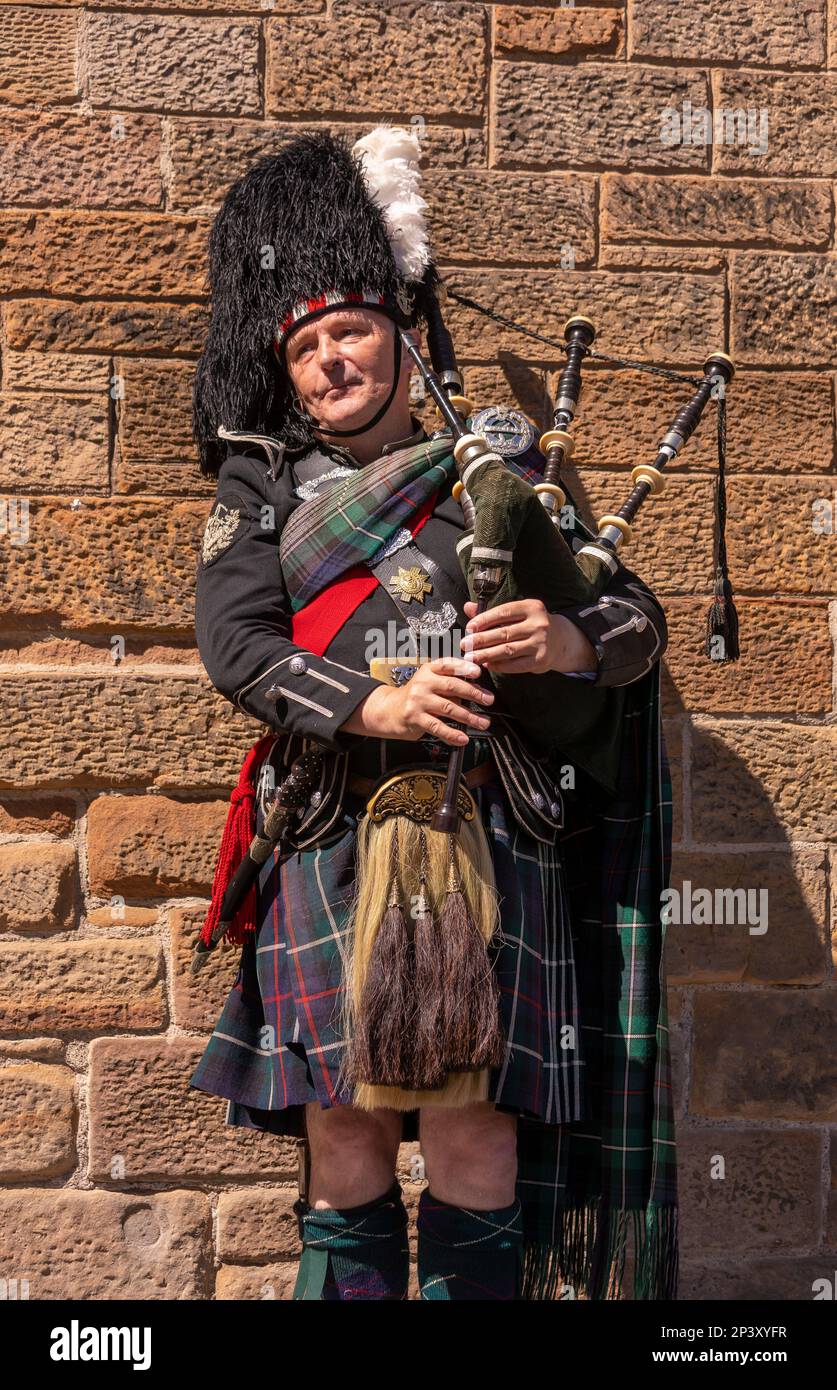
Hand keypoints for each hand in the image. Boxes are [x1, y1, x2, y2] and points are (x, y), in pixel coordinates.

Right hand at [339, 656, 493, 745]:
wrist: (388, 710)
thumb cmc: (414, 696)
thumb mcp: (429, 682)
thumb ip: (449, 683)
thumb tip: (477, 691)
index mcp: (429, 670)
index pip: (448, 665)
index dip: (464, 668)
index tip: (478, 673)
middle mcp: (423, 683)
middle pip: (452, 686)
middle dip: (473, 693)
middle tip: (488, 700)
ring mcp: (418, 700)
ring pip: (449, 708)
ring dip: (469, 717)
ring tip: (483, 722)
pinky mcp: (415, 718)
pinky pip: (438, 727)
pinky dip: (452, 734)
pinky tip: (462, 738)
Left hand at [461, 599, 596, 674]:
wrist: (560, 641)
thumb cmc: (531, 624)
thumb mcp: (517, 613)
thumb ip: (492, 612)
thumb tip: (468, 607)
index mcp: (531, 607)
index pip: (504, 612)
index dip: (484, 620)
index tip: (469, 628)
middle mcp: (538, 624)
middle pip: (504, 633)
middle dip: (481, 640)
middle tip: (464, 645)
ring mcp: (540, 643)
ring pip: (508, 650)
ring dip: (486, 655)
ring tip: (470, 657)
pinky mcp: (540, 660)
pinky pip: (516, 665)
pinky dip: (499, 665)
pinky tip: (487, 665)